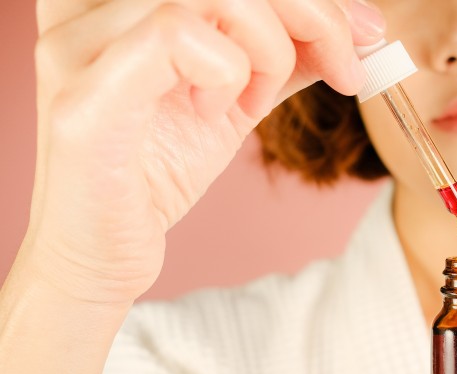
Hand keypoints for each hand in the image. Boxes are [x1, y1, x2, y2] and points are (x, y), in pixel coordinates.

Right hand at [24, 0, 383, 303]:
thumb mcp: (238, 94)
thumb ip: (286, 53)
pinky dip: (227, 74)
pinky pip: (176, 36)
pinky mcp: (84, 98)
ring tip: (253, 103)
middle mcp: (86, 5)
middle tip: (344, 68)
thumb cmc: (159, 169)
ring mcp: (78, 45)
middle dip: (314, 12)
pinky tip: (214, 114)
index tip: (363, 31)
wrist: (105, 251)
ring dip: (268, 52)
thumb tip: (359, 27)